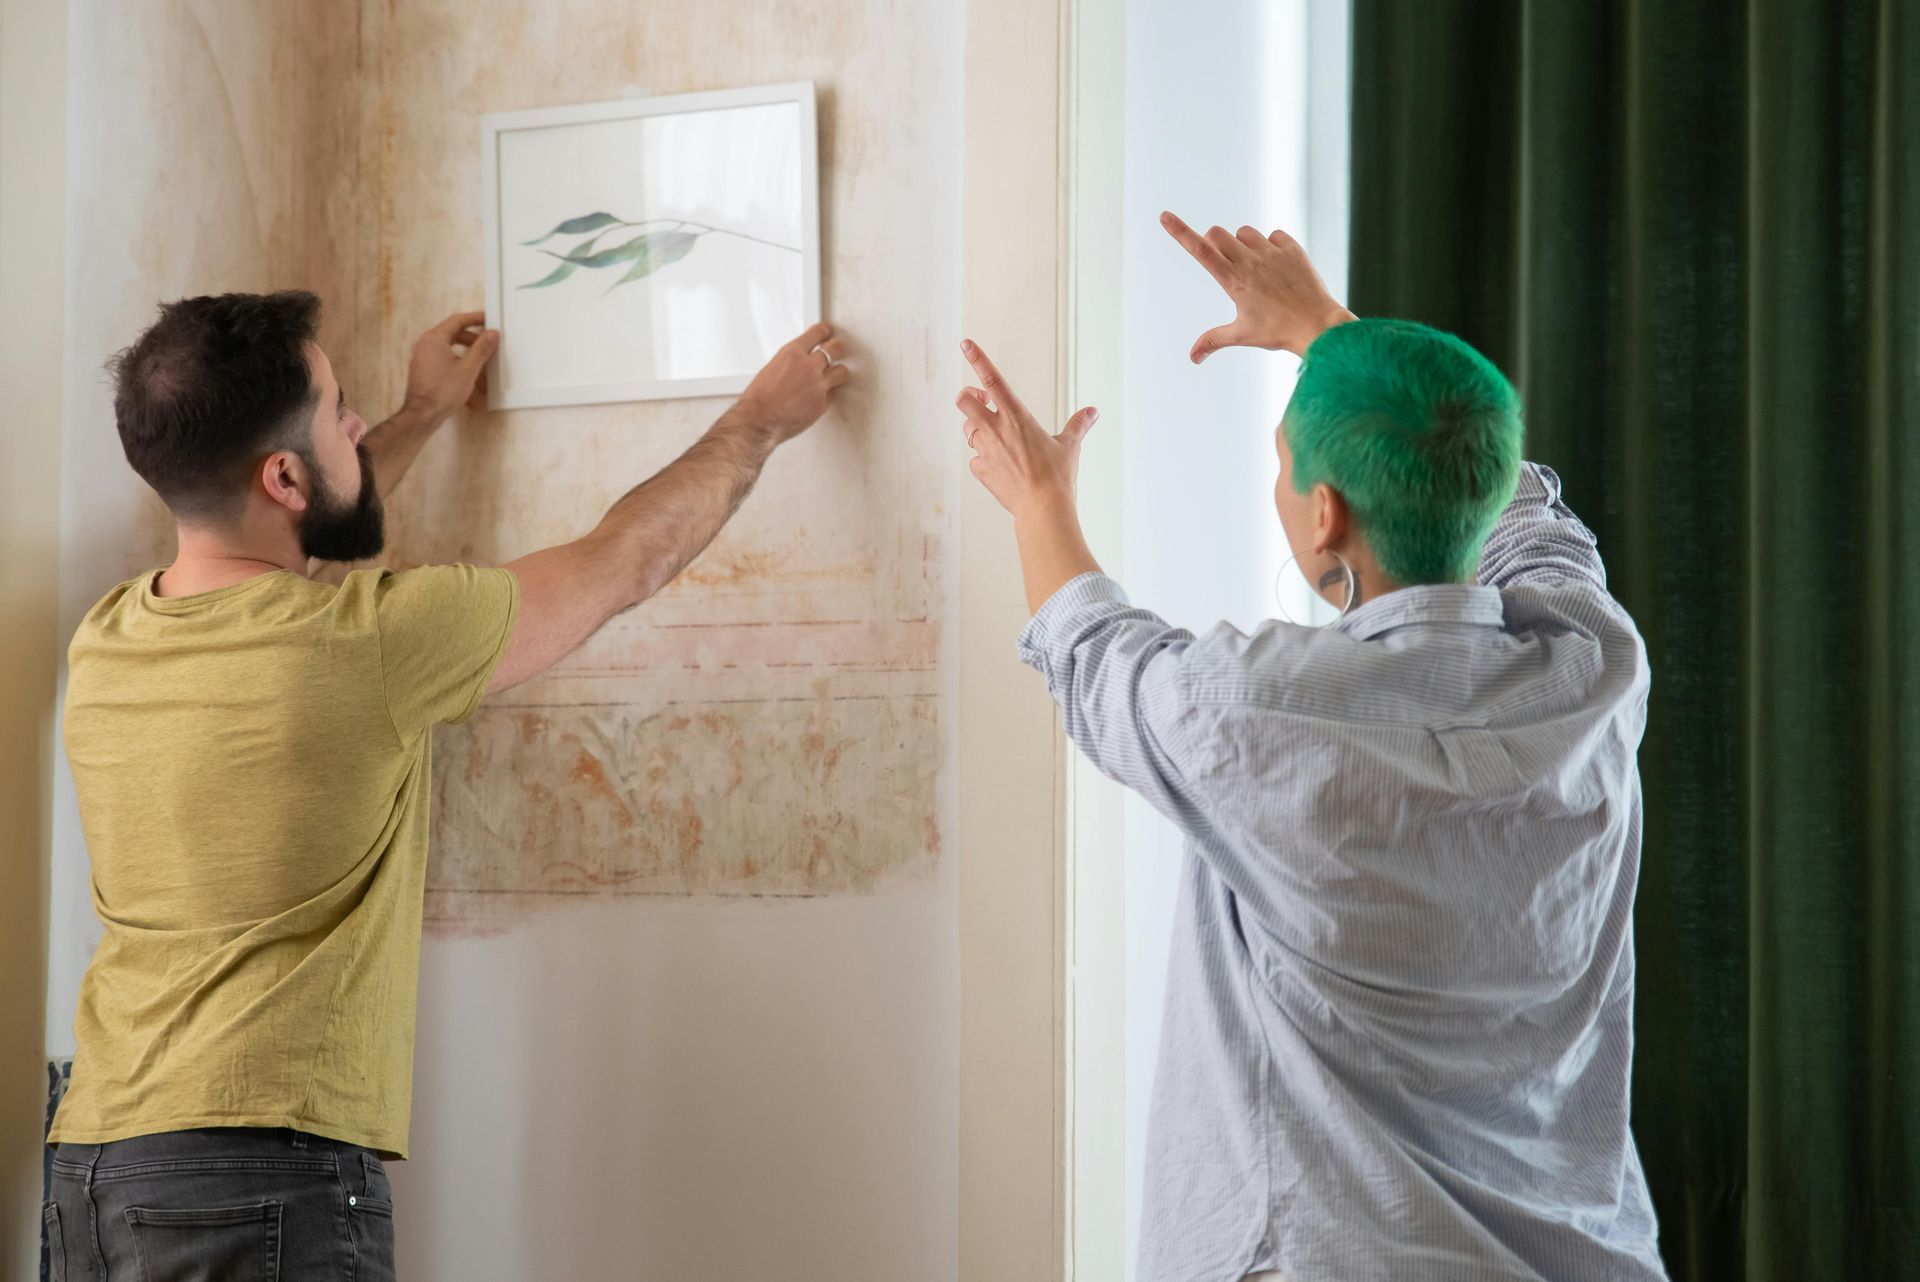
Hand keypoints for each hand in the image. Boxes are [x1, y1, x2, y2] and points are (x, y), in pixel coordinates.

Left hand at [402, 310, 499, 419]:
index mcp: (434, 339)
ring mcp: (423, 359)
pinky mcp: (424, 373)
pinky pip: (445, 366)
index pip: (457, 321)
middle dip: (474, 344)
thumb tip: (491, 334)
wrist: (422, 415)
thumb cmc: (441, 392)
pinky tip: (472, 389)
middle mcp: (425, 346)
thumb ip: (482, 349)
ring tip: (483, 376)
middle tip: (487, 346)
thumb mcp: (469, 369)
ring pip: (451, 354)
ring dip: (468, 363)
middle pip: (454, 337)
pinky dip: (459, 372)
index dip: (475, 319)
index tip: (487, 320)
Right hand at [735, 321, 850, 442]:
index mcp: (792, 353)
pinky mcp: (822, 403)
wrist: (758, 420)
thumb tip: (802, 361)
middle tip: (836, 350)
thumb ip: (792, 362)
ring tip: (833, 376)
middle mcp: (808, 366)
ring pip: (841, 371)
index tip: (828, 332)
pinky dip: (827, 395)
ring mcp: (818, 385)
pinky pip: (833, 394)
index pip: (818, 332)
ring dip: (838, 373)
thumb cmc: (759, 398)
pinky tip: (818, 397)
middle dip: (836, 349)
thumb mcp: (773, 367)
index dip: (826, 331)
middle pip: (835, 348)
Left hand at [955, 339, 1097, 519]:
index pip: (992, 379)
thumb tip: (1093, 412)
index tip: (965, 343)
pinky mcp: (980, 471)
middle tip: (982, 402)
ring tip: (996, 437)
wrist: (1043, 508)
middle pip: (963, 400)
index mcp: (1017, 416)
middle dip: (968, 397)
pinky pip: (974, 459)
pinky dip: (983, 460)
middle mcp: (996, 429)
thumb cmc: (1057, 475)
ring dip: (976, 428)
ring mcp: (985, 450)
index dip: (977, 358)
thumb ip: (1078, 425)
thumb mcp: (1070, 446)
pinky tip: (999, 467)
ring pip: (967, 429)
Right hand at [1160, 212, 1354, 361]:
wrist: (1317, 325)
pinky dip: (1270, 245)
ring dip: (1242, 244)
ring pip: (1244, 232)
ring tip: (1255, 268)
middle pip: (1217, 234)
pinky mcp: (1292, 249)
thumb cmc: (1278, 332)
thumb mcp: (1242, 335)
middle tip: (1226, 263)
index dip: (1180, 232)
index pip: (1200, 251)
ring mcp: (1272, 253)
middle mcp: (1251, 262)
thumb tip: (1193, 357)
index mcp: (1234, 282)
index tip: (1165, 216)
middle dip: (1214, 243)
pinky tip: (1277, 265)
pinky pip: (1273, 235)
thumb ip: (1214, 340)